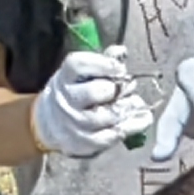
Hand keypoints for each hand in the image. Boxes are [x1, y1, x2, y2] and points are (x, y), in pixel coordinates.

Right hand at [31, 46, 153, 159]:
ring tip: (136, 102)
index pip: (78, 64)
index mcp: (64, 77)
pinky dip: (133, 126)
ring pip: (109, 115)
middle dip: (118, 88)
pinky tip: (143, 118)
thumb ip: (102, 62)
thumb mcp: (81, 75)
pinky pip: (114, 135)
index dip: (102, 63)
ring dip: (129, 107)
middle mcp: (67, 100)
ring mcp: (76, 123)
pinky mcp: (87, 143)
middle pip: (96, 91)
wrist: (50, 124)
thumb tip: (121, 51)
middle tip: (129, 87)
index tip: (120, 67)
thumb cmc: (74, 92)